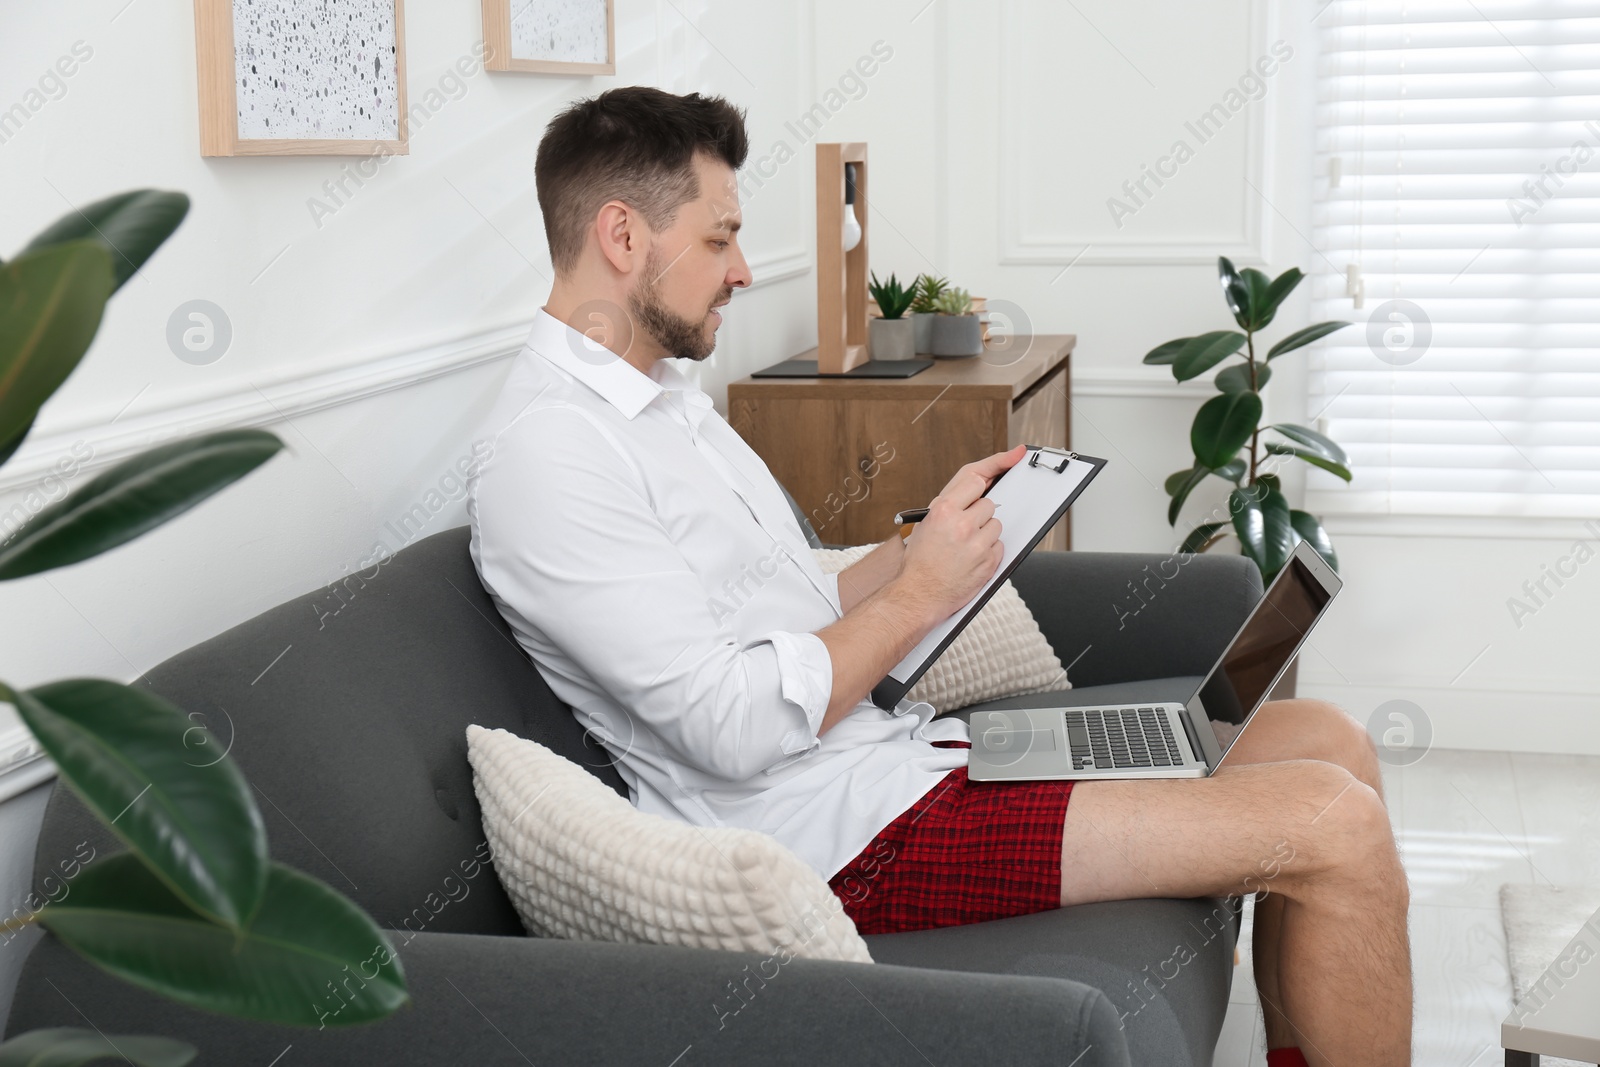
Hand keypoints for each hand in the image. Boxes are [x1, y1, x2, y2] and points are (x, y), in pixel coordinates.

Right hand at [896, 445, 1025, 621]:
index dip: (995, 467)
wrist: (919, 594)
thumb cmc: (920, 561)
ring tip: (965, 547)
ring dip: (986, 533)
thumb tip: (976, 487)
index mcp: (943, 510)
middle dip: (980, 514)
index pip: (976, 479)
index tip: (1014, 456)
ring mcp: (977, 543)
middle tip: (964, 528)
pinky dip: (989, 551)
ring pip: (996, 525)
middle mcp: (961, 524)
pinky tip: (971, 559)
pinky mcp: (988, 561)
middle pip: (988, 504)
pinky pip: (999, 545)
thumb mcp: (925, 524)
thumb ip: (949, 505)